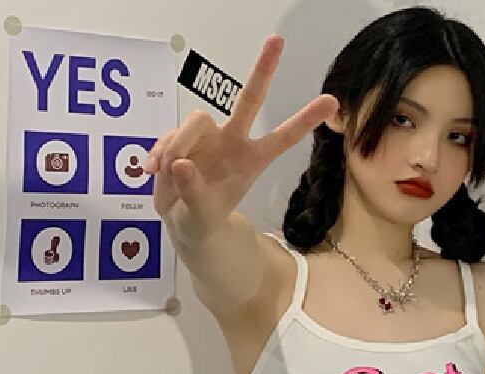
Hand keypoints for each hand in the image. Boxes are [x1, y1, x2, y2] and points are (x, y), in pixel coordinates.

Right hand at [144, 34, 338, 245]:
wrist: (182, 222)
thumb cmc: (202, 220)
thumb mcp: (200, 216)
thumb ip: (193, 192)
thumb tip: (181, 164)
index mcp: (250, 161)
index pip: (282, 137)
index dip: (304, 119)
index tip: (330, 101)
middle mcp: (232, 141)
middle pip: (249, 100)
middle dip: (262, 70)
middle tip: (277, 40)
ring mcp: (207, 137)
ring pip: (194, 121)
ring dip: (176, 145)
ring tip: (167, 173)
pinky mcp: (181, 136)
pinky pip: (168, 134)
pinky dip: (159, 153)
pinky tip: (154, 171)